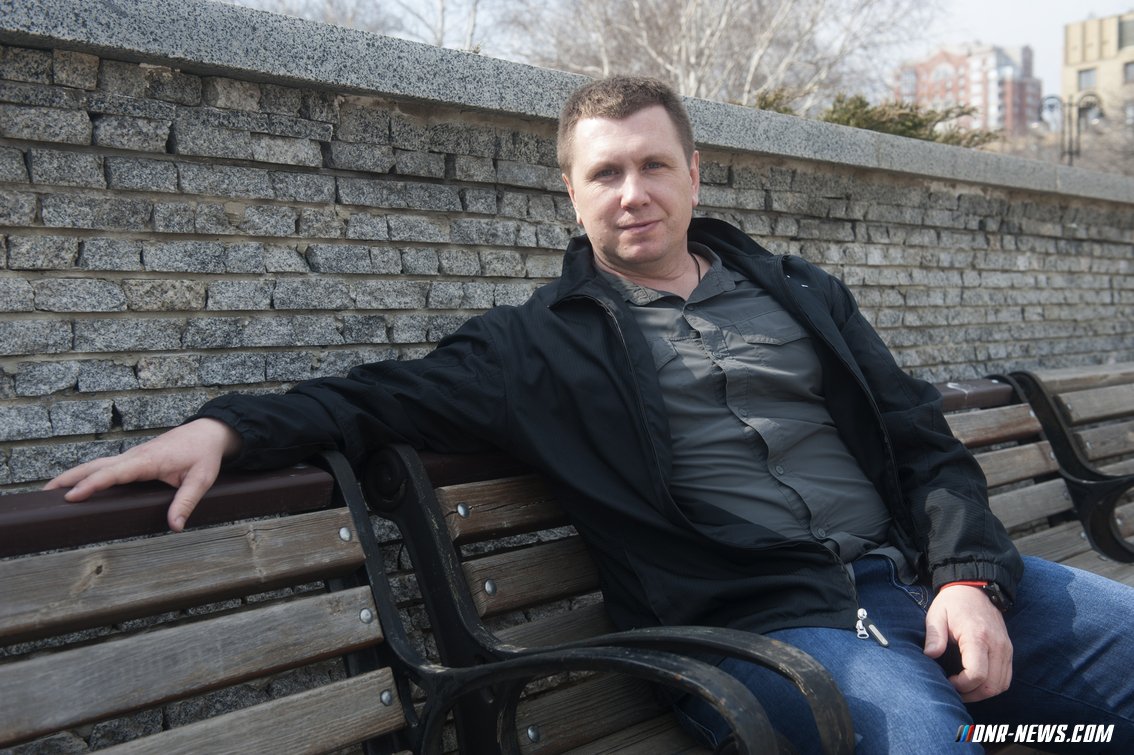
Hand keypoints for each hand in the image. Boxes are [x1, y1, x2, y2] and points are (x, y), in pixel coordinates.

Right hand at [45, 418, 241, 531]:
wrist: (207, 432)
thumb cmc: (203, 455)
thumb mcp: (201, 480)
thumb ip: (186, 502)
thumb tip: (175, 527)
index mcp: (147, 461)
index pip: (114, 473)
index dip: (92, 485)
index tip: (71, 497)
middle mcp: (134, 456)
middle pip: (95, 466)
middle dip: (70, 479)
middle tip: (45, 495)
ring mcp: (132, 456)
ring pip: (98, 465)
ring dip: (74, 475)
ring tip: (51, 491)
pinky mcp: (134, 459)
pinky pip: (106, 466)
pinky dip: (88, 473)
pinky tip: (78, 484)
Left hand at [923, 584, 1012, 701]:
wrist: (975, 588)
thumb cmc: (953, 603)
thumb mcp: (937, 614)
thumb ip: (934, 636)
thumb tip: (930, 655)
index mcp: (978, 636)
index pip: (977, 674)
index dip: (962, 685)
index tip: (948, 680)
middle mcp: (997, 645)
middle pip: (992, 685)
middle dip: (972, 694)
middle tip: (953, 690)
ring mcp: (1006, 649)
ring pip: (1001, 685)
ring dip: (983, 693)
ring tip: (963, 688)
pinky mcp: (1008, 650)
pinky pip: (1006, 678)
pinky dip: (992, 685)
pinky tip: (975, 682)